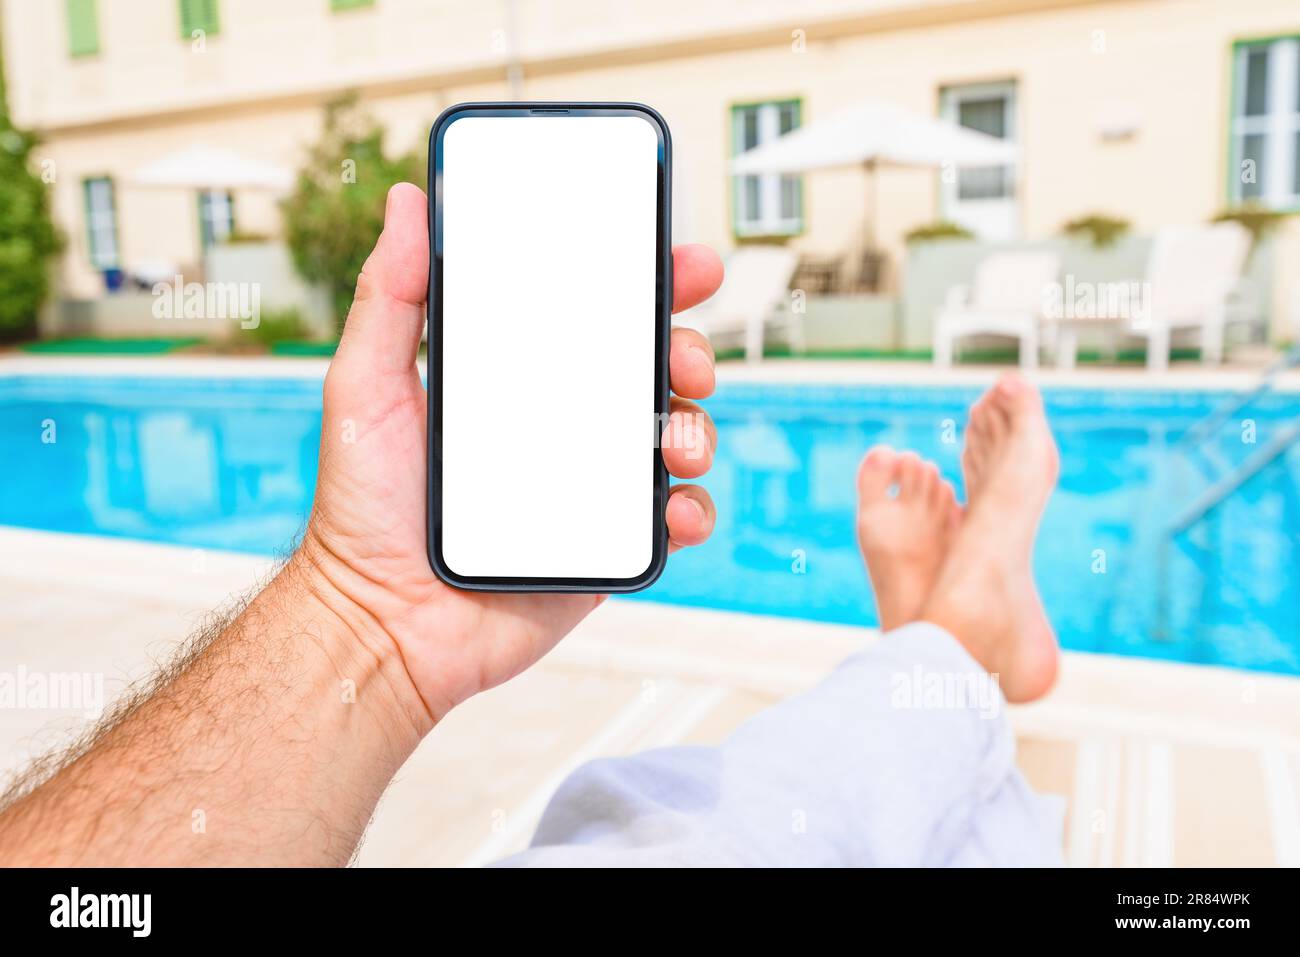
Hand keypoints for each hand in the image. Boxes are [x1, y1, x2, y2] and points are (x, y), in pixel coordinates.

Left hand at [303, 183, 723, 725]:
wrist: (380, 624)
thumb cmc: (364, 508)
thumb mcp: (365, 385)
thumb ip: (390, 295)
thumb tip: (406, 201)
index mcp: (518, 380)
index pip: (592, 315)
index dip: (644, 282)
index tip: (679, 259)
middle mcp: (563, 426)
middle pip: (649, 369)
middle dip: (689, 348)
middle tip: (685, 356)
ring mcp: (591, 486)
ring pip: (674, 437)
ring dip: (697, 426)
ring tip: (677, 440)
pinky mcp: (608, 547)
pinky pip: (672, 520)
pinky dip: (690, 508)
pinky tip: (672, 508)